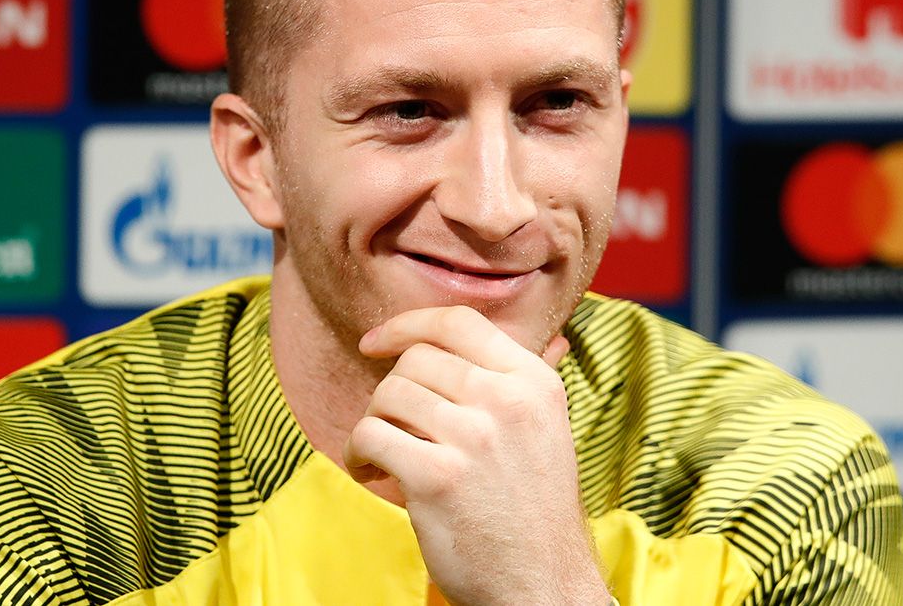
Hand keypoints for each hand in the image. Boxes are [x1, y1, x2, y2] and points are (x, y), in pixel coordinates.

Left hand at [342, 306, 608, 605]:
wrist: (542, 583)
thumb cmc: (533, 506)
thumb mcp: (544, 427)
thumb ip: (515, 378)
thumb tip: (494, 331)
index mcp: (534, 381)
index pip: (458, 321)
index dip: (407, 324)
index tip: (376, 343)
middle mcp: (507, 401)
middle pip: (415, 360)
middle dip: (391, 390)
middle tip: (393, 425)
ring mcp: (473, 437)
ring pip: (388, 395)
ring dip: (373, 423)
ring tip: (383, 453)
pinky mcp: (437, 477)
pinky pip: (370, 436)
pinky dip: (358, 453)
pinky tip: (372, 471)